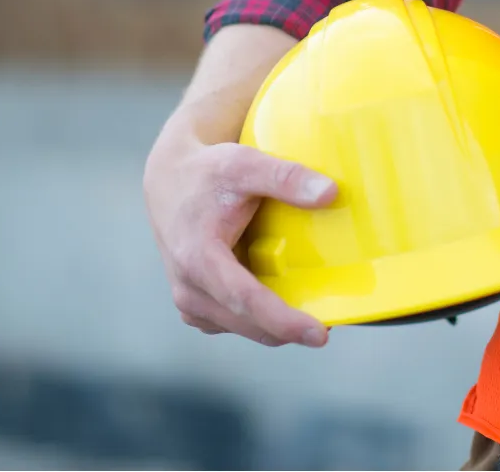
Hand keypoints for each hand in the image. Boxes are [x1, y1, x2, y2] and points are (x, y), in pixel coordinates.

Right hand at [145, 134, 337, 347]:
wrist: (170, 181)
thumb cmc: (205, 172)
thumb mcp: (244, 164)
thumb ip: (285, 177)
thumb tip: (330, 193)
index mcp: (197, 258)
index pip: (245, 300)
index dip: (284, 322)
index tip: (319, 335)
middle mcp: (188, 288)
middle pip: (248, 322)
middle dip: (289, 329)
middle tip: (330, 326)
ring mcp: (189, 301)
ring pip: (243, 328)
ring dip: (275, 326)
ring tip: (310, 311)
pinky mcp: (196, 305)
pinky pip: (234, 323)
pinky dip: (259, 320)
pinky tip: (281, 301)